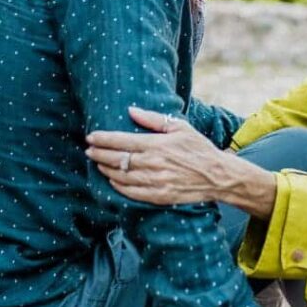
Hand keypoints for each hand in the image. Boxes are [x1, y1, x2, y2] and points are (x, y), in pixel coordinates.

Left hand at [86, 106, 230, 204]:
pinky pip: (131, 192)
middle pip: (117, 159)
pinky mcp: (158, 196)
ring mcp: (155, 181)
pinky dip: (118, 186)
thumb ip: (153, 119)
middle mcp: (153, 163)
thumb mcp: (180, 127)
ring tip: (98, 164)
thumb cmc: (199, 148)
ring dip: (106, 170)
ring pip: (121, 176)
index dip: (103, 139)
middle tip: (89, 150)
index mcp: (156, 144)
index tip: (91, 137)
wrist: (217, 175)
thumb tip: (131, 110)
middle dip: (99, 154)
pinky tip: (113, 181)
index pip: (121, 141)